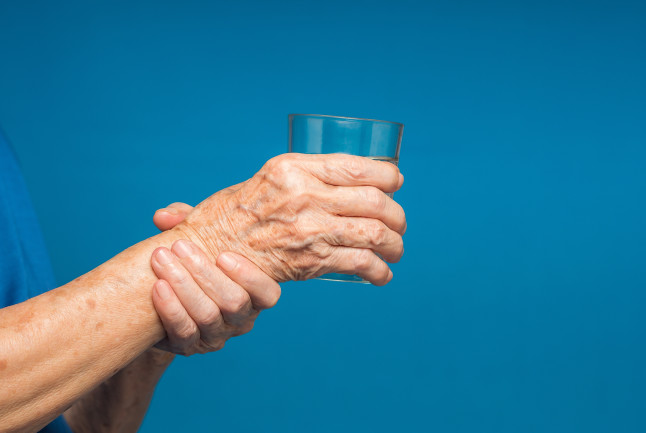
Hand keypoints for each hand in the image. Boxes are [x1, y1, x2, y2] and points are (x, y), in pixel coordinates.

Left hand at [151, 203, 280, 355]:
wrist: (159, 299)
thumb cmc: (189, 260)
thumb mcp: (196, 237)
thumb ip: (187, 220)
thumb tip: (165, 216)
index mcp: (254, 293)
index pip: (268, 294)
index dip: (251, 277)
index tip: (223, 255)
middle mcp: (240, 319)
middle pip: (234, 302)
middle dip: (205, 272)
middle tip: (180, 246)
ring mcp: (216, 336)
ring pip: (208, 316)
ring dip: (184, 285)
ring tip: (160, 259)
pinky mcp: (189, 347)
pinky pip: (184, 332)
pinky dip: (171, 309)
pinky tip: (157, 286)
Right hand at [173, 153, 405, 284]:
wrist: (208, 250)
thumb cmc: (237, 213)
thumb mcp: (271, 177)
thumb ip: (309, 174)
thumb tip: (360, 176)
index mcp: (295, 167)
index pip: (356, 167)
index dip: (387, 176)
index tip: (396, 183)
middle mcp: (304, 193)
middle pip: (374, 200)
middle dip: (396, 215)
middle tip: (398, 224)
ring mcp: (309, 227)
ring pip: (373, 233)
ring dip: (394, 244)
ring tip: (396, 250)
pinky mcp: (310, 259)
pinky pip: (360, 263)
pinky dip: (379, 271)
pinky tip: (383, 275)